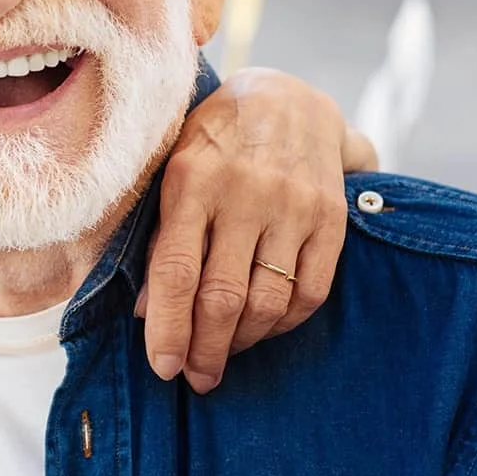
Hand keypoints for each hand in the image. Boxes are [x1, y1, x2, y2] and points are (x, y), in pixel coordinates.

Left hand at [139, 67, 367, 392]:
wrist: (288, 98)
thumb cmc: (213, 141)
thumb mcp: (172, 172)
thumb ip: (160, 238)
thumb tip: (145, 312)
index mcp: (192, 181)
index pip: (175, 271)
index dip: (167, 327)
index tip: (163, 367)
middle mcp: (245, 194)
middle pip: (222, 296)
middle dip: (205, 349)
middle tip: (194, 377)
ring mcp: (294, 207)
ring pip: (268, 302)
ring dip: (241, 343)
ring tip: (222, 357)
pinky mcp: (331, 220)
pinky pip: (310, 293)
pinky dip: (283, 325)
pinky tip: (262, 331)